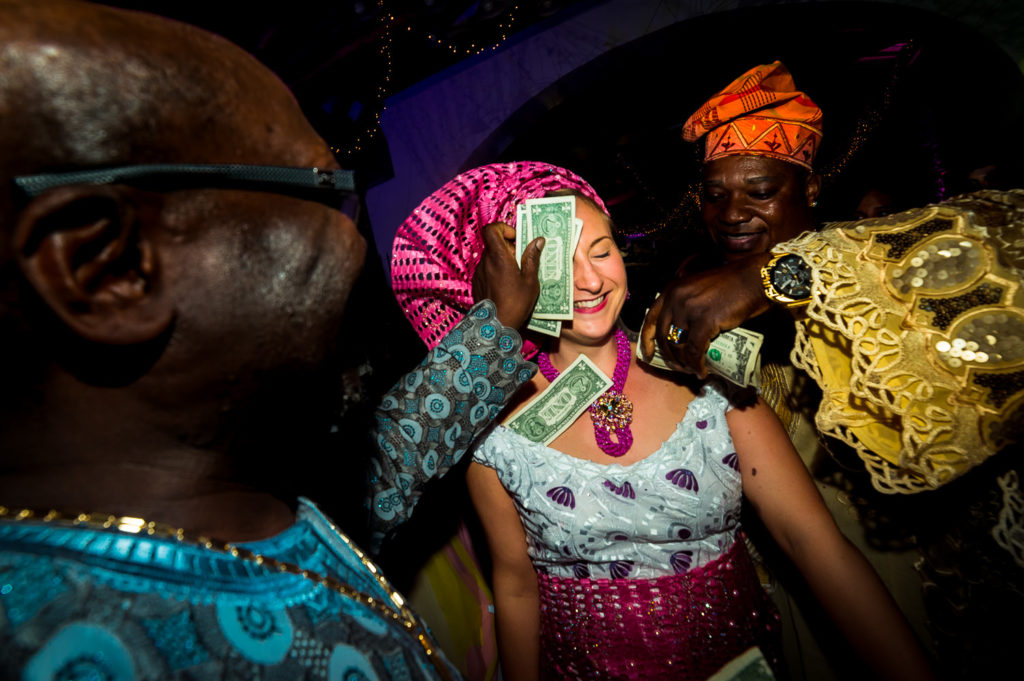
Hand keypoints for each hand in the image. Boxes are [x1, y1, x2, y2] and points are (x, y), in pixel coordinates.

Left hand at [472, 222, 543, 329]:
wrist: (495, 326)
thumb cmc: (515, 303)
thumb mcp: (530, 281)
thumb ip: (532, 258)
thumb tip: (538, 241)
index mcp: (498, 257)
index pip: (491, 229)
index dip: (502, 228)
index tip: (515, 239)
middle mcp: (485, 261)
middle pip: (494, 244)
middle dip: (508, 248)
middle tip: (522, 261)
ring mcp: (478, 272)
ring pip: (491, 257)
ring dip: (503, 260)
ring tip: (516, 276)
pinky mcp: (476, 282)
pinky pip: (486, 269)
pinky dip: (496, 271)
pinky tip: (506, 286)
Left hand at [644, 251, 772, 377]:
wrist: (753, 279)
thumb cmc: (731, 286)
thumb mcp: (698, 288)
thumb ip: (686, 302)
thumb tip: (681, 329)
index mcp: (672, 291)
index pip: (651, 318)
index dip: (647, 339)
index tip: (648, 354)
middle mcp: (675, 298)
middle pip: (664, 335)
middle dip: (668, 356)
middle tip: (677, 368)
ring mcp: (688, 309)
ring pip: (678, 345)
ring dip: (683, 363)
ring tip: (691, 371)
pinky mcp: (704, 321)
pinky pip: (695, 350)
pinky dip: (696, 365)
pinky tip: (702, 371)